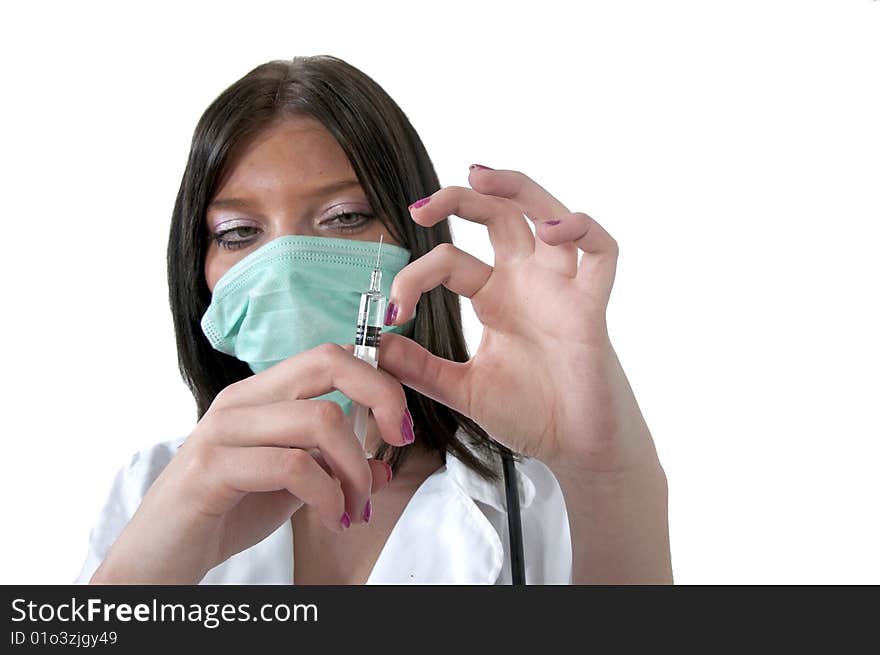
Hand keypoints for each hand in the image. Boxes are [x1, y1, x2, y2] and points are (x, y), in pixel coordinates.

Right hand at [89, 343, 412, 583]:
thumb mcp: (292, 487)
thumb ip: (331, 468)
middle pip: (328, 363)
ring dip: (355, 468)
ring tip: (355, 508)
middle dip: (381, 398)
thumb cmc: (225, 513)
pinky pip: (291, 466)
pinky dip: (327, 494)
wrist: (159, 558)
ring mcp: (223, 431)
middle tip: (397, 441)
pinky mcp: (211, 469)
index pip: (329, 357)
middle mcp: (242, 400)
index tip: (400, 424)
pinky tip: (331, 518)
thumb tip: (382, 466)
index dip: (377, 378)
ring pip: (320, 419)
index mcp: (261, 395)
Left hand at [379, 166, 658, 475]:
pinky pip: (602, 253)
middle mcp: (525, 283)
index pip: (450, 261)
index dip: (414, 277)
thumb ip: (422, 368)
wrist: (575, 448)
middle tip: (420, 206)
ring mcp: (559, 289)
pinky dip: (583, 230)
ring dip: (517, 188)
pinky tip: (554, 230)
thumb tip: (377, 343)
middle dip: (462, 198)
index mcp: (494, 297)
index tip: (390, 312)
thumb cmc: (530, 414)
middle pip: (499, 215)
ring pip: (547, 213)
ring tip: (480, 177)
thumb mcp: (463, 389)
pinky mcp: (590, 306)